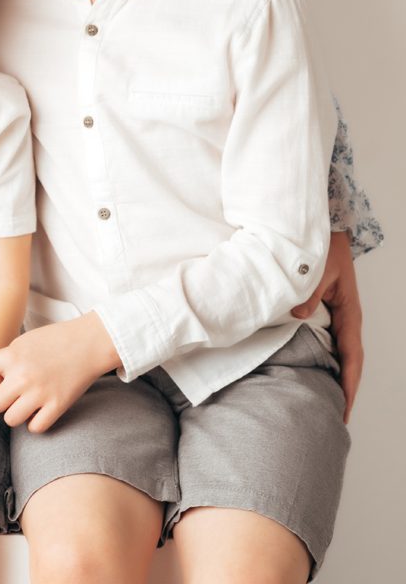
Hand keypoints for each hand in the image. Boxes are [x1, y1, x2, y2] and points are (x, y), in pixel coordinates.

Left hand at [0, 313, 119, 432]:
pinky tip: (44, 409)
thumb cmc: (56, 339)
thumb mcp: (26, 342)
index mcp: (12, 354)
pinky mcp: (57, 405)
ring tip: (31, 400)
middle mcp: (22, 374)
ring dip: (18, 415)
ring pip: (12, 419)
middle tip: (17, 392)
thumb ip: (7, 360)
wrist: (89, 342)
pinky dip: (37, 423)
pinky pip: (35, 428)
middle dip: (3, 402)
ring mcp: (39, 391)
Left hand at [291, 231, 362, 421]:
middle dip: (345, 389)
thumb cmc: (325, 249)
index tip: (344, 407)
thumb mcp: (319, 269)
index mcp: (350, 313)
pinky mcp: (327, 313)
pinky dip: (324, 359)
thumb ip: (310, 292)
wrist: (327, 233)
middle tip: (334, 417)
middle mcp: (346, 320)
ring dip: (335, 376)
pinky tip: (313, 371)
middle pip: (348, 362)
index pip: (352, 356)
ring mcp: (337, 318)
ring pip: (338, 354)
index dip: (349, 383)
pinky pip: (327, 341)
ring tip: (324, 402)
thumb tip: (298, 316)